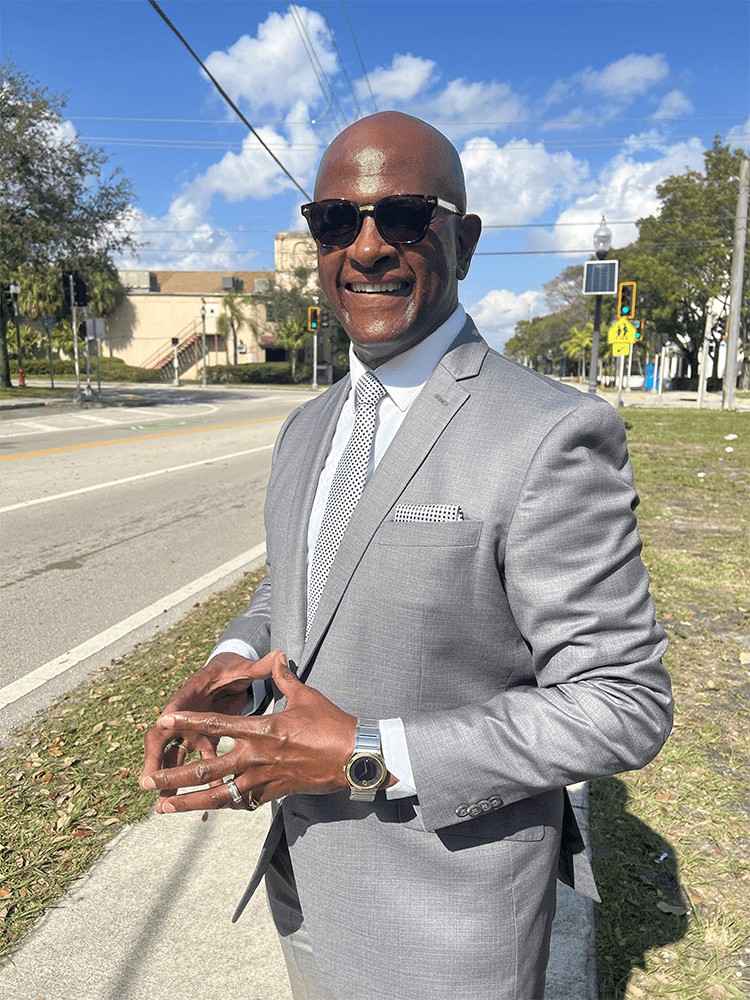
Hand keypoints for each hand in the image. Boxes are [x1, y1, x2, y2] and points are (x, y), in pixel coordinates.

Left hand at [139, 654, 357, 812]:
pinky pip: (243, 802)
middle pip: (207, 769)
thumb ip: (284, 678)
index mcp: (262, 730)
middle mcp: (257, 757)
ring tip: (163, 808)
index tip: (163, 721)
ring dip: (189, 802)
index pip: (216, 726)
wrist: (354, 757)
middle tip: (148, 781)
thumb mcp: (305, 696)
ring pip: (219, 794)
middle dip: (174, 775)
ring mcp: (264, 779)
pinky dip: (224, 804)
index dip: (187, 722)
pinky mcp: (274, 794)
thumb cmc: (331, 723)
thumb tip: (277, 657)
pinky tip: (207, 808)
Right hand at [140, 649, 283, 804]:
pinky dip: (184, 781)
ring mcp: (188, 729)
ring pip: (172, 755)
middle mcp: (185, 713)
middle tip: (148, 780)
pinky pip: (186, 762)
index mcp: (193, 692)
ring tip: (162, 802)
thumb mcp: (244, 668)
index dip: (172, 716)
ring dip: (167, 776)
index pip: (177, 703)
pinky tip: (184, 802)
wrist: (225, 673)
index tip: (163, 725)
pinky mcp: (197, 740)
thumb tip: (280, 654)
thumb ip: (260, 667)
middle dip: (155, 758)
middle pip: (163, 736)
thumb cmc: (233, 671)